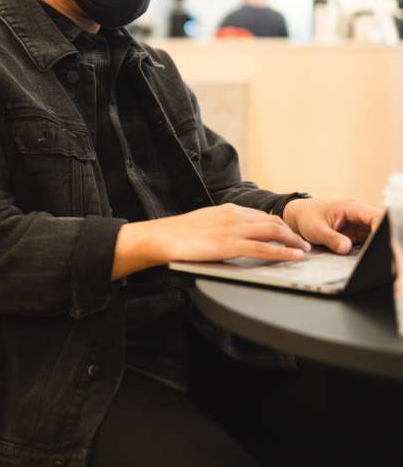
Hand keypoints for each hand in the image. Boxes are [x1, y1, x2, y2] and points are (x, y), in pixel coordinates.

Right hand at [111, 203, 310, 279]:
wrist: (160, 237)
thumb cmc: (176, 235)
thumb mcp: (203, 224)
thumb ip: (220, 228)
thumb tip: (229, 238)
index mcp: (227, 209)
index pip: (261, 215)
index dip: (278, 225)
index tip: (288, 234)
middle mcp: (234, 215)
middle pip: (272, 221)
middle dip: (291, 232)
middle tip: (303, 243)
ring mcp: (233, 229)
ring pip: (273, 231)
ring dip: (293, 240)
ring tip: (305, 250)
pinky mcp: (230, 245)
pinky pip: (264, 248)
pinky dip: (283, 252)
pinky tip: (294, 256)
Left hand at [282, 198, 383, 253]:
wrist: (298, 216)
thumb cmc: (306, 217)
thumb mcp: (316, 229)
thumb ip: (331, 238)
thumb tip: (347, 248)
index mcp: (350, 207)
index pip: (374, 216)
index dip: (380, 228)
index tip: (377, 243)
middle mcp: (357, 214)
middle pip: (377, 225)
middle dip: (378, 238)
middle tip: (371, 253)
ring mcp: (356, 224)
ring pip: (372, 234)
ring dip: (371, 245)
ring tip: (364, 255)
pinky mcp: (353, 233)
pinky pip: (365, 240)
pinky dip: (365, 248)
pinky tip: (361, 255)